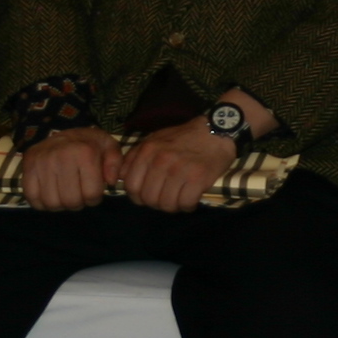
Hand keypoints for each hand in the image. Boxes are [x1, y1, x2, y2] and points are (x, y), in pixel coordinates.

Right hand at [21, 127, 120, 211]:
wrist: (60, 131)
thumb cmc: (87, 144)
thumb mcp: (108, 147)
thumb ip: (115, 163)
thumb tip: (110, 181)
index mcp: (84, 152)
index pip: (92, 194)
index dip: (94, 198)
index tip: (92, 190)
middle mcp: (61, 156)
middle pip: (71, 201)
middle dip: (78, 203)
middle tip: (78, 193)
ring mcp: (41, 162)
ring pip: (52, 203)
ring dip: (60, 204)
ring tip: (64, 193)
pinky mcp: (27, 167)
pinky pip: (32, 198)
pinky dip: (41, 202)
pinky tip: (50, 193)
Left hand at [117, 116, 240, 214]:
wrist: (216, 130)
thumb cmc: (183, 137)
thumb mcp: (154, 140)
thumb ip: (136, 157)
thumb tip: (122, 177)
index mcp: (147, 151)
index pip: (131, 186)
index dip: (138, 197)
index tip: (149, 196)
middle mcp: (160, 160)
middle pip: (149, 199)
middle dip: (157, 204)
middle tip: (167, 198)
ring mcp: (179, 170)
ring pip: (167, 204)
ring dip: (174, 206)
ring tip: (180, 198)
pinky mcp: (198, 178)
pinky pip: (186, 204)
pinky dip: (188, 206)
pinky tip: (192, 199)